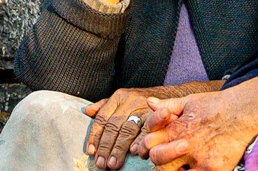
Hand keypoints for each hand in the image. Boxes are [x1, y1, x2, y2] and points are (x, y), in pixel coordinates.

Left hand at [84, 84, 210, 168]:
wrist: (169, 94)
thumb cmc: (143, 99)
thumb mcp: (123, 98)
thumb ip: (105, 105)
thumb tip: (87, 110)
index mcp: (119, 96)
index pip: (103, 118)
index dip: (95, 136)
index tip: (91, 151)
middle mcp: (130, 101)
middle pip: (114, 126)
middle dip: (107, 147)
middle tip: (102, 163)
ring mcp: (144, 107)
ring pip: (128, 130)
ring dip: (120, 148)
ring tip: (114, 163)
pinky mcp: (158, 114)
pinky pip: (147, 130)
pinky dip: (140, 142)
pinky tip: (135, 152)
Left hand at [137, 73, 257, 170]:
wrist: (242, 112)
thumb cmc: (216, 106)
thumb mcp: (189, 102)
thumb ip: (168, 105)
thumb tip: (150, 102)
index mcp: (175, 128)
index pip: (148, 142)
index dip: (147, 147)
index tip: (154, 149)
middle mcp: (183, 144)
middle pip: (156, 160)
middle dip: (158, 161)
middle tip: (168, 161)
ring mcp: (197, 158)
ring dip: (173, 170)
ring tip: (181, 166)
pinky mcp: (212, 168)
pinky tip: (195, 169)